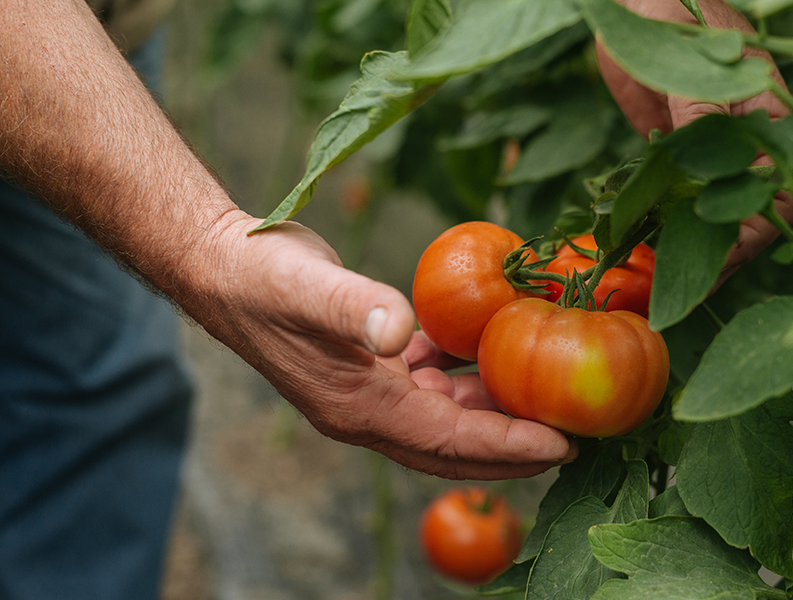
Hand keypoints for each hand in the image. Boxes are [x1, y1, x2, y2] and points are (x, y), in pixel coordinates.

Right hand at [180, 211, 575, 479]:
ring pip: (447, 419)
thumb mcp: (311, 287)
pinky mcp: (370, 369)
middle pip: (456, 448)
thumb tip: (402, 329)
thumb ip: (357, 308)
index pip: (451, 442)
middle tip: (573, 440)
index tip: (564, 443)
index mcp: (361, 408)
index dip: (509, 446)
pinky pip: (431, 387)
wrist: (219, 265)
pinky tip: (494, 358)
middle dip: (514, 451)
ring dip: (494, 416)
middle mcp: (368, 413)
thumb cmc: (263, 276)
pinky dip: (466, 381)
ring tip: (547, 403)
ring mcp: (368, 393)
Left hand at [597, 0, 792, 286]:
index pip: (777, 193)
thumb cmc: (674, 14)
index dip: (752, 236)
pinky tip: (642, 256)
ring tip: (660, 288)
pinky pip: (676, 201)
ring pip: (711, 214)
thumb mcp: (688, 60)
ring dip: (687, 250)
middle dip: (719, 256)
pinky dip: (661, 229)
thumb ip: (702, 110)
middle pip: (747, 216)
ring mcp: (711, 152)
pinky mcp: (677, 155)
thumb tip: (713, 157)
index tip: (718, 265)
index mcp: (768, 117)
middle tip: (684, 294)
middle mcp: (746, 142)